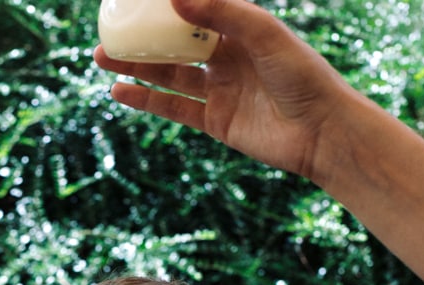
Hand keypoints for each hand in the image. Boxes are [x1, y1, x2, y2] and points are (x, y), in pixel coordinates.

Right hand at [92, 0, 355, 180]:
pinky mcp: (216, 122)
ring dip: (136, 66)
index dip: (170, 4)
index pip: (199, 9)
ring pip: (169, 74)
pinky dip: (146, 100)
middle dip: (143, 35)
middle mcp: (229, 58)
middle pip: (177, 42)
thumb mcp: (264, 35)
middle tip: (110, 27)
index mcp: (243, 30)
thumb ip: (222, 14)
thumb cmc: (303, 76)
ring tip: (101, 56)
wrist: (322, 132)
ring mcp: (220, 91)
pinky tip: (120, 91)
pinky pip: (173, 108)